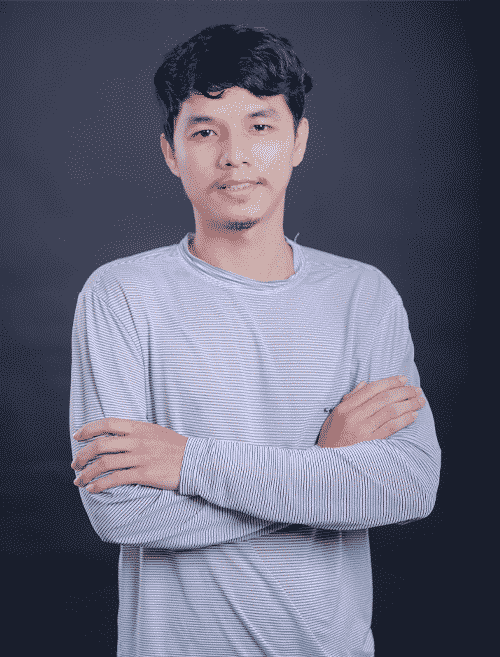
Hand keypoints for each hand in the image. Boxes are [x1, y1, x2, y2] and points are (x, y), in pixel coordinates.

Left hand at [71, 418, 187, 492]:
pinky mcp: (144, 474)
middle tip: (75, 464)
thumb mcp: (154, 431)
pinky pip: (116, 479)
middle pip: (101, 445)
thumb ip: (134, 432)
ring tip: (79, 481)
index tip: (77, 437)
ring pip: (105, 464)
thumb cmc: (174, 447)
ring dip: (87, 473)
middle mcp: (137, 441)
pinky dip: (100, 485)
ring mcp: (140, 457)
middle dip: (83, 455)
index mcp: (139, 427)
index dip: (88, 430)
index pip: (107, 423)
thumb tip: (112, 437)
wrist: (194, 461)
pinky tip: (93, 489)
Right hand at [317, 376, 424, 448]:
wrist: (327, 464)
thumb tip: (365, 384)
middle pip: (384, 398)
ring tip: (419, 401)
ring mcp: (363, 430)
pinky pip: (391, 427)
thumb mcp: (334, 416)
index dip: (389, 382)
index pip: (371, 389)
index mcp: (344, 408)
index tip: (403, 379)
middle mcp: (354, 416)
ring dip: (408, 404)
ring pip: (390, 411)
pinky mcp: (371, 443)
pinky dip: (404, 419)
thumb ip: (350, 398)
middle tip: (416, 389)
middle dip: (403, 392)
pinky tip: (413, 415)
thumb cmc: (331, 438)